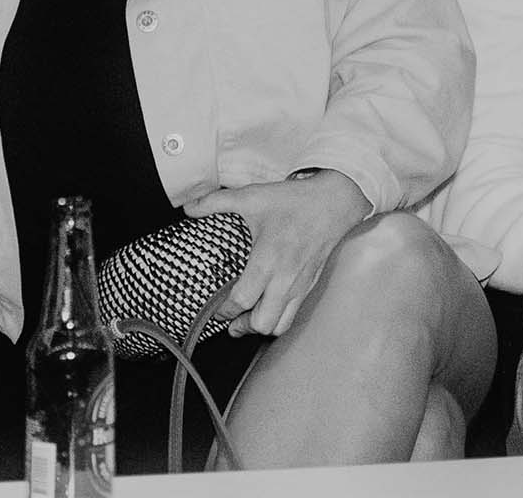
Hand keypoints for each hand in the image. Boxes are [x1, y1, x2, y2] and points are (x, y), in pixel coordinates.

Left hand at [183, 169, 371, 336]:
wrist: (334, 202)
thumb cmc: (294, 201)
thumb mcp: (251, 197)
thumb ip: (216, 202)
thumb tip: (188, 207)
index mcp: (267, 260)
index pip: (241, 300)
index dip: (223, 311)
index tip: (215, 309)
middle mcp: (284, 279)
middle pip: (262, 323)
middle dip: (242, 326)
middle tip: (229, 320)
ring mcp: (300, 285)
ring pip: (280, 326)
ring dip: (261, 326)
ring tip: (247, 320)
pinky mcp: (310, 286)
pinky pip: (294, 315)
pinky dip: (278, 318)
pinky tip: (268, 308)